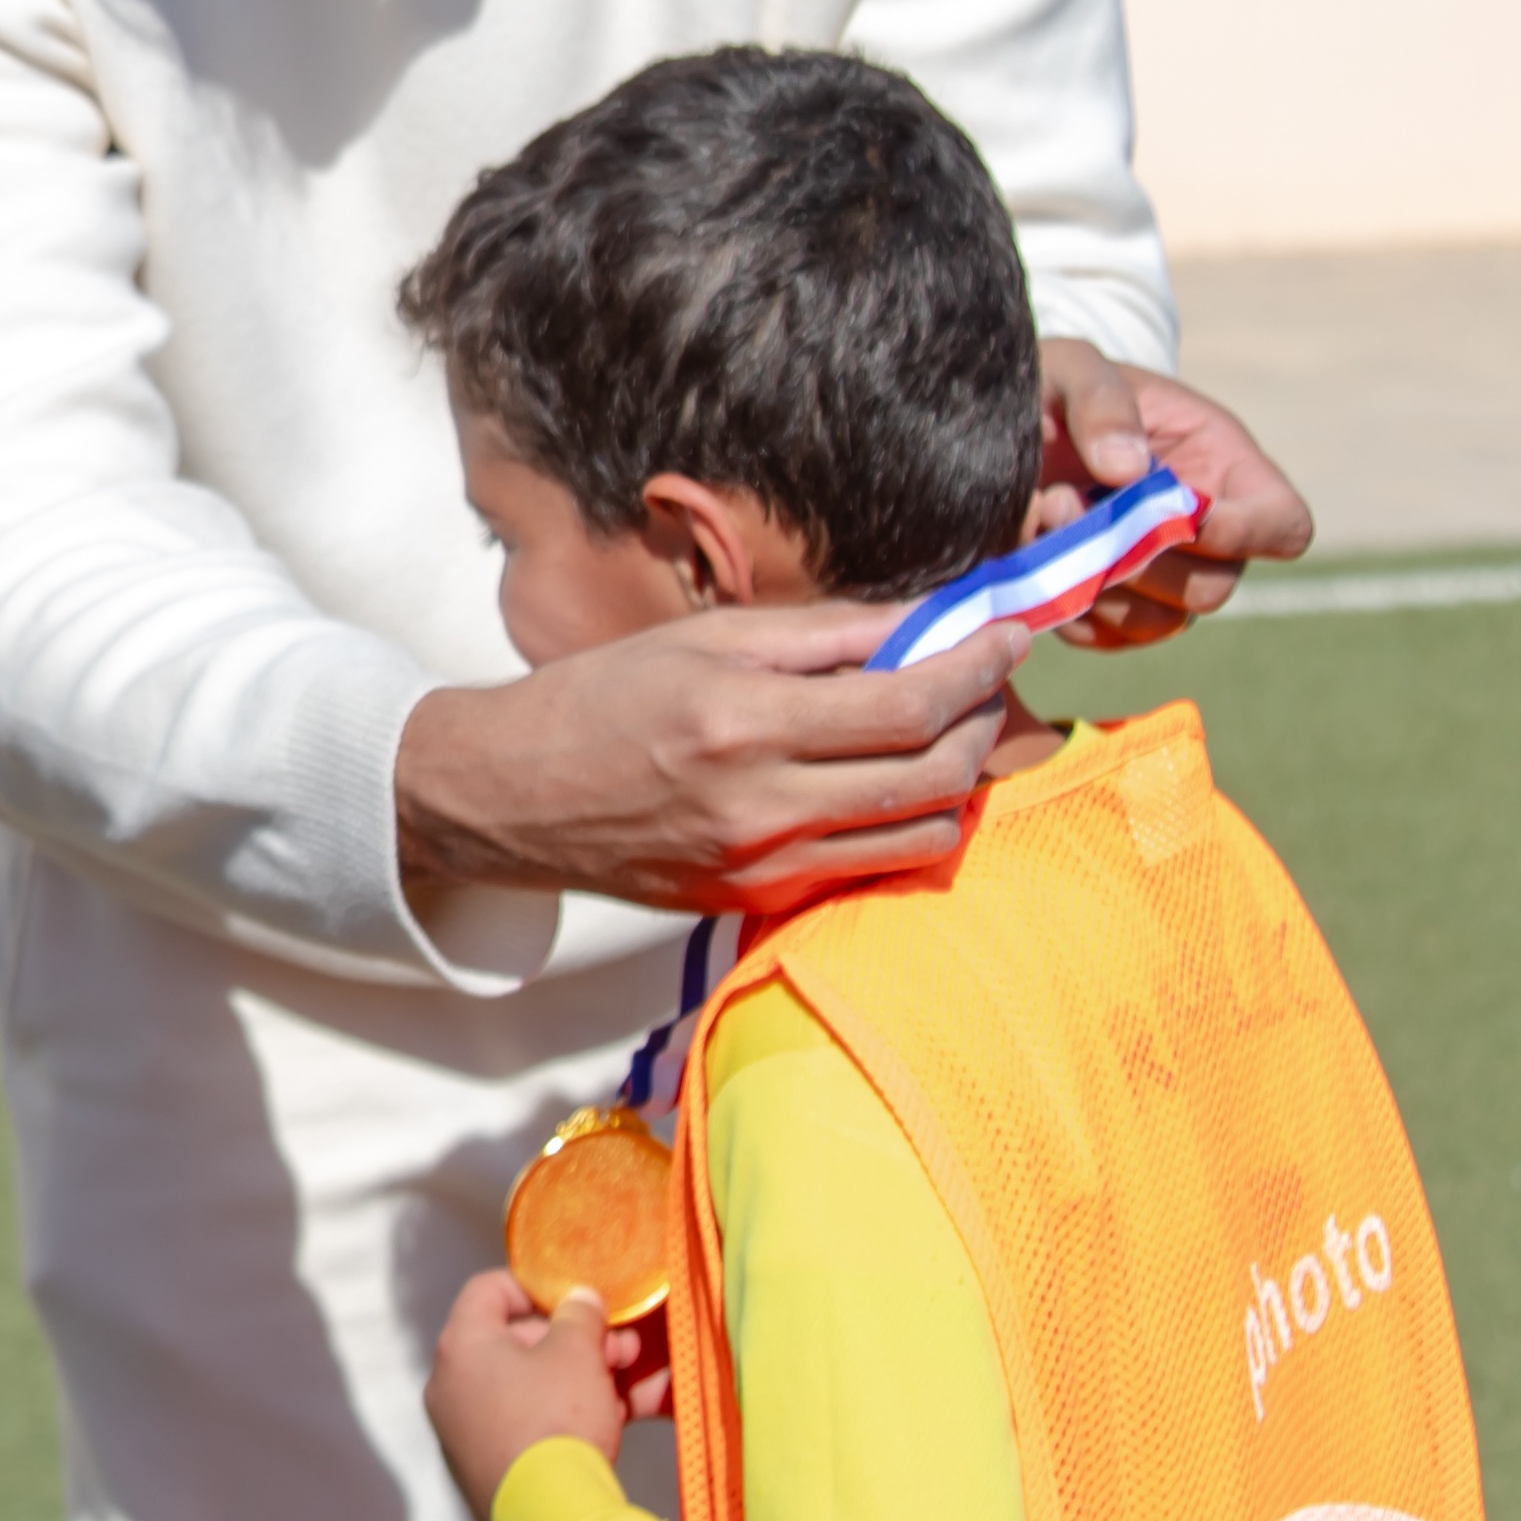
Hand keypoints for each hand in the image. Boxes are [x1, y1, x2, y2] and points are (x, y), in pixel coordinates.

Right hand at [396, 610, 1022, 924]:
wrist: (510, 795)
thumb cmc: (601, 697)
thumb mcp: (705, 636)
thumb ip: (823, 633)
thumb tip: (924, 619)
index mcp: (746, 721)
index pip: (909, 702)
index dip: (978, 665)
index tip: (1010, 633)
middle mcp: (762, 804)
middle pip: (934, 775)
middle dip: (984, 720)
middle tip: (987, 679)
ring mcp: (762, 864)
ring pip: (920, 835)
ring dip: (957, 781)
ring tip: (945, 731)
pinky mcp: (756, 901)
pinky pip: (867, 866)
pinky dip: (900, 821)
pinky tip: (886, 780)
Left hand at [430, 1272, 637, 1518]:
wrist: (549, 1520)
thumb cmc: (556, 1421)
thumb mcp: (576, 1353)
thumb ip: (579, 1315)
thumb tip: (579, 1299)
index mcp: (461, 1346)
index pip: (489, 1290)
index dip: (537, 1286)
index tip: (578, 1299)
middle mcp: (452, 1386)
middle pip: (517, 1341)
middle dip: (575, 1339)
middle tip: (622, 1346)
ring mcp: (467, 1431)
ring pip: (533, 1386)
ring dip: (582, 1377)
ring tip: (632, 1381)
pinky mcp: (490, 1468)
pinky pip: (531, 1424)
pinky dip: (568, 1414)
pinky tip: (617, 1417)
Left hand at [1034, 339, 1316, 650]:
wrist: (1012, 425)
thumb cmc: (1060, 387)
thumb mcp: (1073, 368)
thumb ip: (1102, 400)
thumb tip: (1128, 469)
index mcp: (1226, 467)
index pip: (1286, 526)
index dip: (1248, 531)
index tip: (1180, 510)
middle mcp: (1207, 535)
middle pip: (1213, 586)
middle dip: (1139, 555)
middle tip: (1064, 502)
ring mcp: (1162, 578)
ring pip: (1159, 620)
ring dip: (1096, 579)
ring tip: (1043, 515)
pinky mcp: (1110, 609)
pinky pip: (1106, 635)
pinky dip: (1068, 603)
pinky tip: (1037, 551)